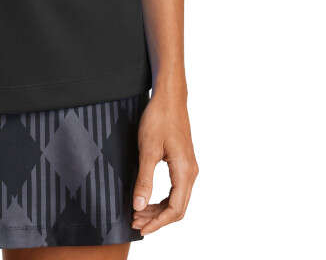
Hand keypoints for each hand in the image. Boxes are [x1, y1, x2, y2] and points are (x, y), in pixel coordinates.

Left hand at [130, 89, 198, 234]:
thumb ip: (144, 180)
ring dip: (158, 209)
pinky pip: (175, 189)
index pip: (175, 209)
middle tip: (135, 221)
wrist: (169, 97)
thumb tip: (139, 206)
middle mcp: (190, 172)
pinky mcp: (183, 162)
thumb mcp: (147, 150)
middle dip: (156, 218)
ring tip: (138, 212)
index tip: (141, 228)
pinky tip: (148, 199)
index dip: (158, 223)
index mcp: (185, 171)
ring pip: (177, 199)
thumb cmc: (159, 119)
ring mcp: (188, 167)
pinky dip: (162, 198)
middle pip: (177, 208)